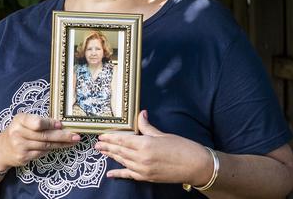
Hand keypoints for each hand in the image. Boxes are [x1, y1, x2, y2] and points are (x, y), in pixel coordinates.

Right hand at [0, 113, 80, 169]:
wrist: (2, 149)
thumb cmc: (18, 131)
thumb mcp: (24, 121)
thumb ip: (39, 121)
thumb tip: (60, 124)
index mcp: (20, 120)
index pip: (38, 123)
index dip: (50, 124)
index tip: (61, 125)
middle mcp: (18, 133)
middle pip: (45, 136)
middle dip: (63, 136)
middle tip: (76, 135)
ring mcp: (20, 146)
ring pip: (46, 146)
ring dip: (61, 144)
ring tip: (73, 141)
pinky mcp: (23, 157)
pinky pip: (42, 153)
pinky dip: (52, 149)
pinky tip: (60, 146)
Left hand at [95, 110, 212, 184]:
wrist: (195, 166)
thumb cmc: (182, 147)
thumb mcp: (163, 134)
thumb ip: (147, 126)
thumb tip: (140, 114)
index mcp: (145, 145)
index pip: (122, 140)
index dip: (110, 138)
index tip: (101, 135)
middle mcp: (141, 158)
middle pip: (119, 151)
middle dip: (107, 147)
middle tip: (96, 144)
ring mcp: (143, 170)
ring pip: (122, 161)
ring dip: (111, 156)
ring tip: (101, 152)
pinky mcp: (147, 177)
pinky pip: (129, 175)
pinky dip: (119, 173)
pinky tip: (110, 173)